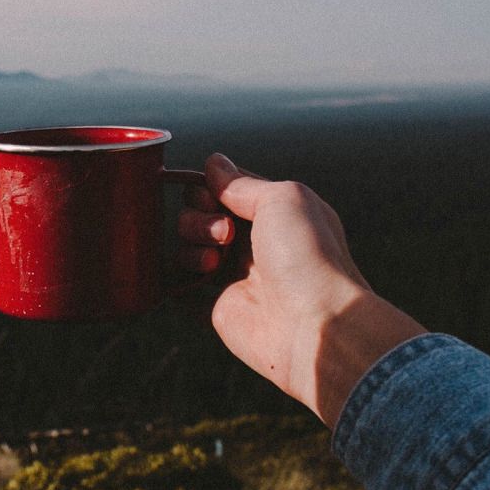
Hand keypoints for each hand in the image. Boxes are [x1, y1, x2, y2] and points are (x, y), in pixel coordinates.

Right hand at [179, 153, 425, 426]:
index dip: (211, 187)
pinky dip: (174, 279)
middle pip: (200, 213)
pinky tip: (184, 273)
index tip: (213, 196)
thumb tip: (213, 162)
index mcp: (274, 213)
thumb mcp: (283, 199)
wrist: (315, 326)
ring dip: (191, 245)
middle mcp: (254, 241)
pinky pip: (183, 287)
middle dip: (199, 216)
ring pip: (188, 245)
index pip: (227, 188)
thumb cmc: (307, 257)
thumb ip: (242, 182)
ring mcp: (235, 275)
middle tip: (224, 233)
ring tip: (214, 262)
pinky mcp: (219, 306)